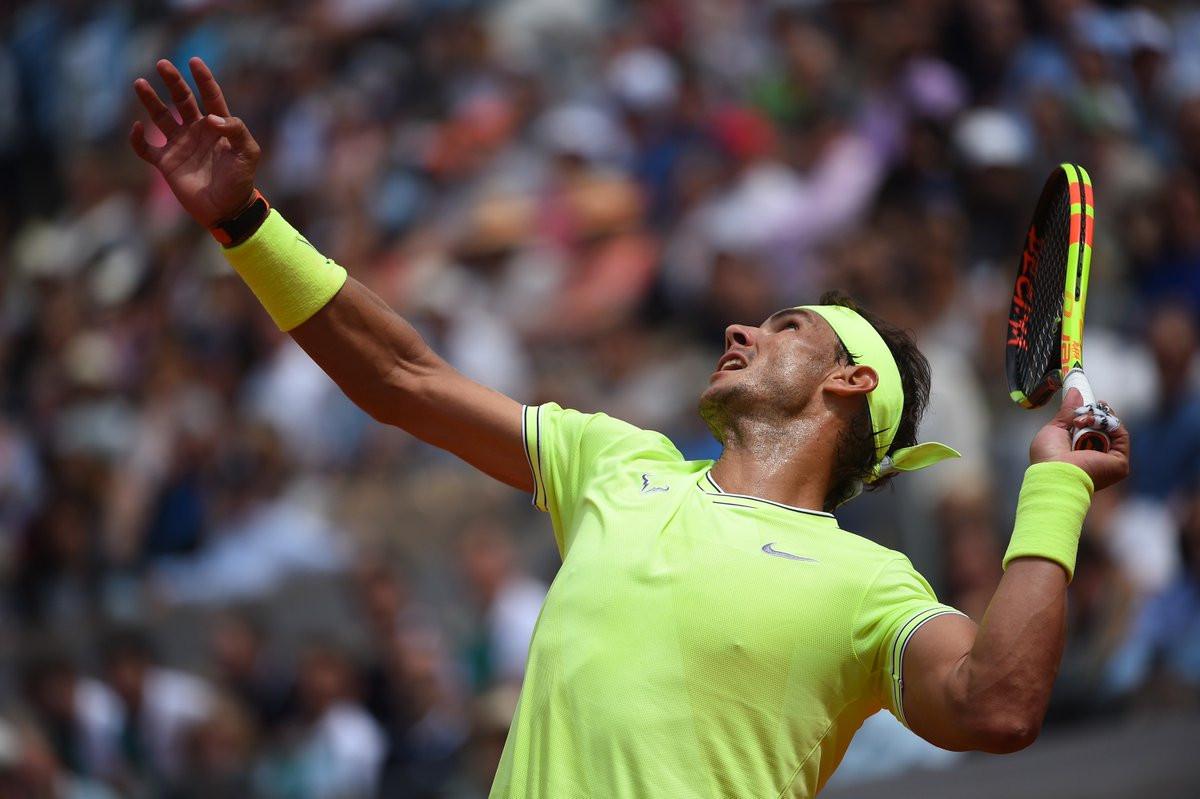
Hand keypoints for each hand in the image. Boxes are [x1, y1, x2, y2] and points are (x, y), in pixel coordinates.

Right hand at [129, 58, 259, 227]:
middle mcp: (196, 131)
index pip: (210, 96)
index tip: (194, 61)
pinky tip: (137, 127)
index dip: (203, 78)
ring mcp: (180, 146)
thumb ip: (235, 129)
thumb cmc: (240, 181)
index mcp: (217, 126)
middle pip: (181, 99)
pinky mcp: (166, 163)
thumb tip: (209, 117)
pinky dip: (137, 138)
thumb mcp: (248, 152)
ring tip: (140, 83)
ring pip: (160, 116)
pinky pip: (145, 147)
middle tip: (162, 64)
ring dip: (150, 100)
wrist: (227, 210)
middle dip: (172, 81)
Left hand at [1029, 388, 1129, 490]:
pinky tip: (1092, 422)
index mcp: (1082, 453)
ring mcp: (1110, 461)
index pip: (1094, 430)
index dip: (1094, 415)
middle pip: (1105, 428)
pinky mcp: (1119, 462)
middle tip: (1084, 412)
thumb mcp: (1055, 428)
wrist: (1054, 473)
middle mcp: (1098, 458)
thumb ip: (1068, 411)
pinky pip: (1121, 435)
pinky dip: (1109, 423)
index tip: (1091, 403)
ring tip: (1081, 421)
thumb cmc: (1048, 458)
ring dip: (1097, 418)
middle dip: (1095, 414)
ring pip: (1114, 429)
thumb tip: (1075, 392)